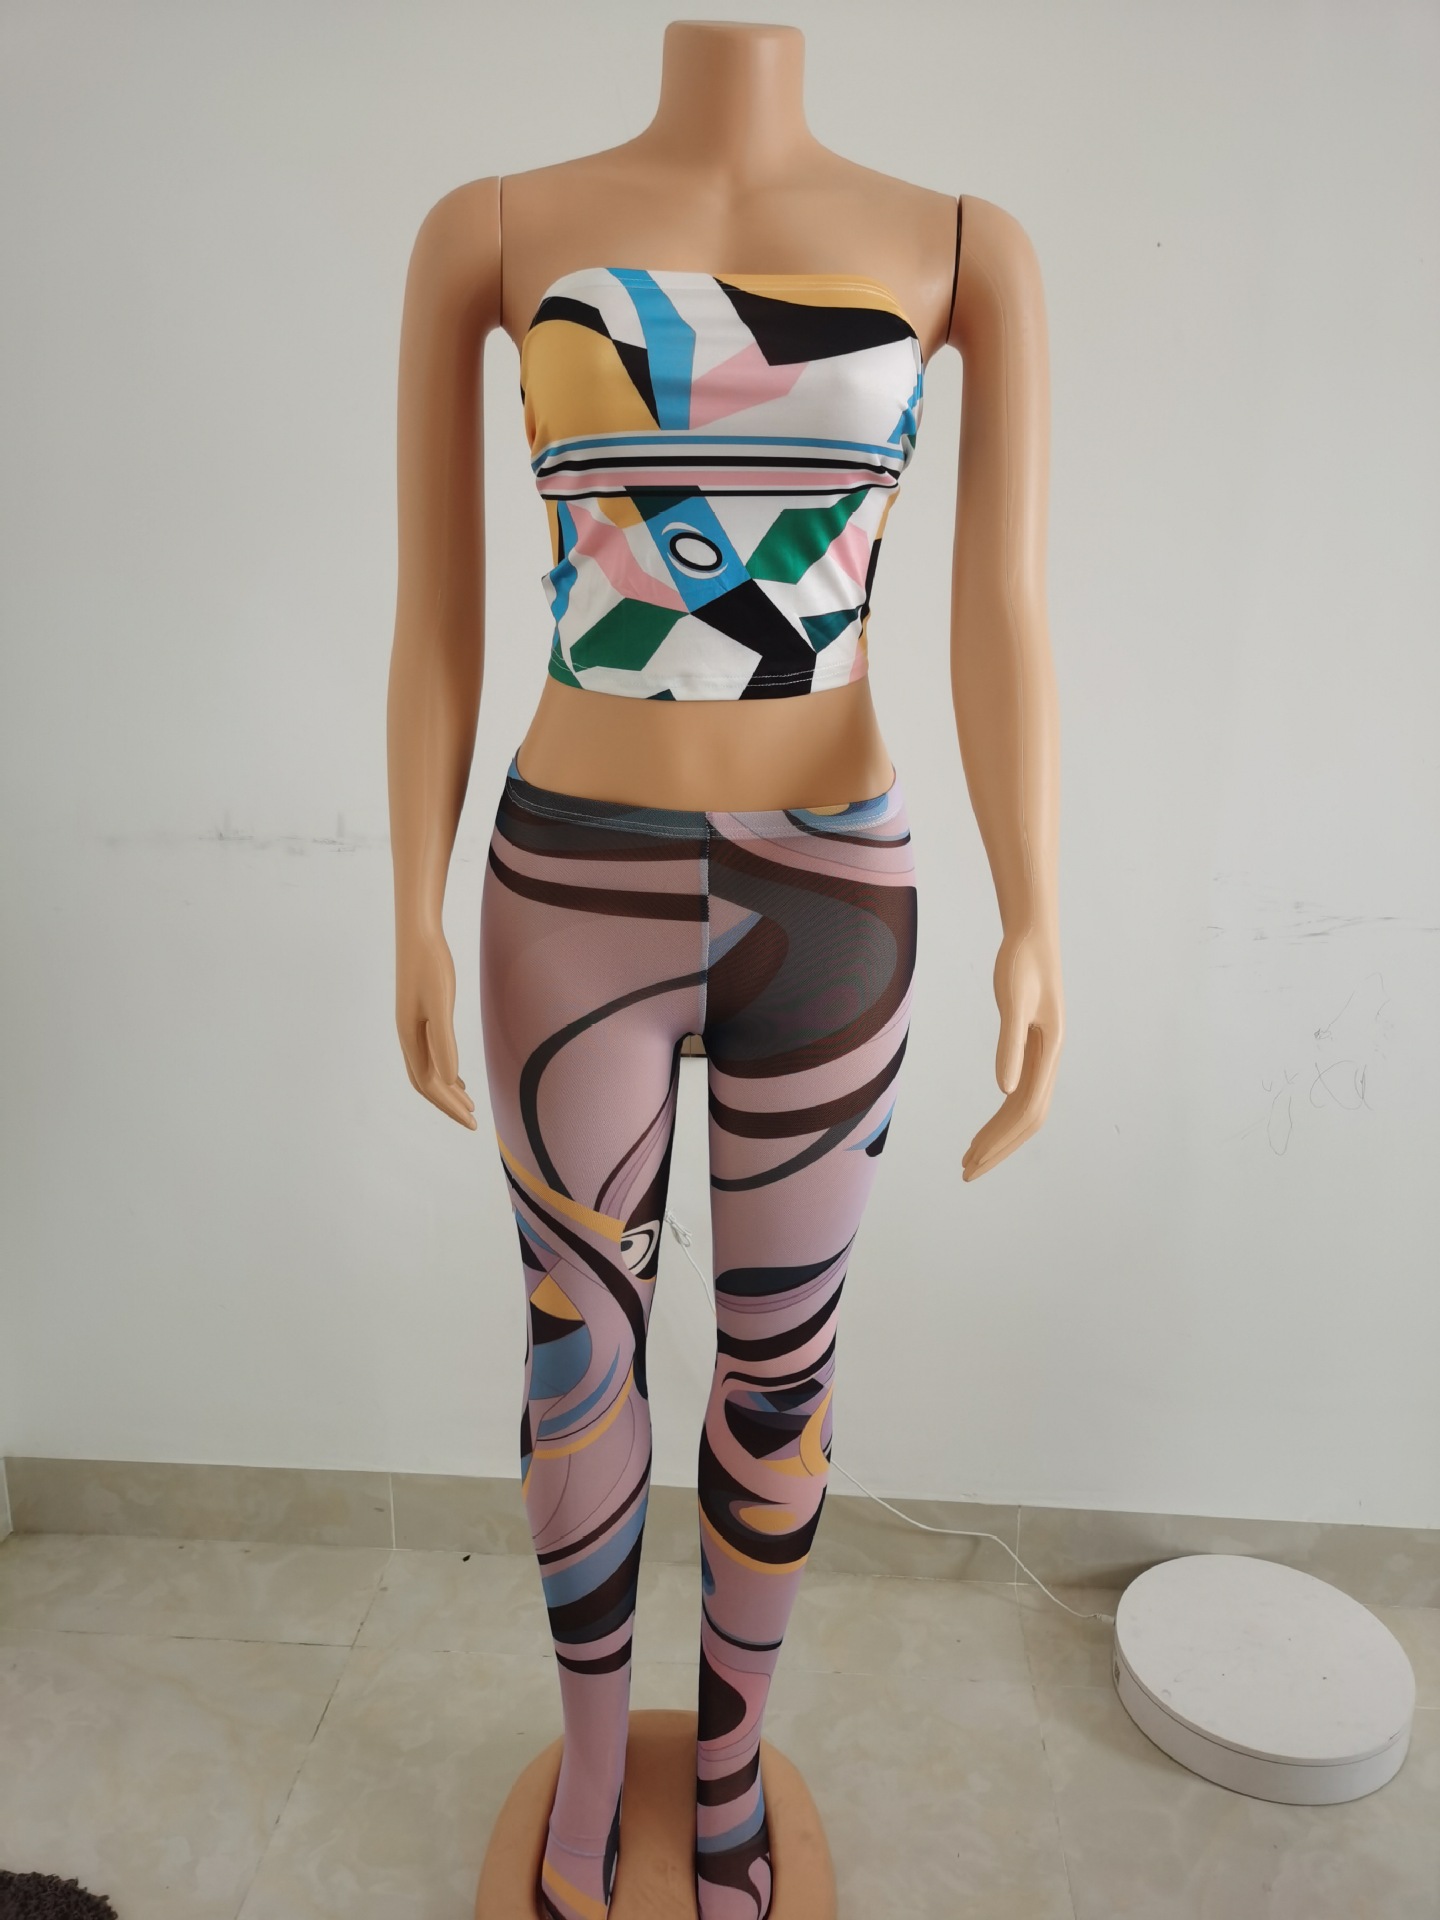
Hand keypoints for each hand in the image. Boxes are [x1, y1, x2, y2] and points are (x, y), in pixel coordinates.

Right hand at [395, 925, 476, 1129]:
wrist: (418, 933)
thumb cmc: (431, 966)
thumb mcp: (440, 1004)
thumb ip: (443, 1042)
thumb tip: (450, 1080)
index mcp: (410, 1038)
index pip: (430, 1084)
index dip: (449, 1106)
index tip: (471, 1121)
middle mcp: (407, 1036)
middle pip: (427, 1082)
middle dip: (448, 1104)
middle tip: (473, 1121)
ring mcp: (411, 1026)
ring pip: (427, 1069)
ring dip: (447, 1089)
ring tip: (467, 1104)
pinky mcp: (419, 1015)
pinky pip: (429, 1053)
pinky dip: (444, 1069)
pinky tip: (457, 1075)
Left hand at [962, 923, 1062, 1180]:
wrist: (1031, 937)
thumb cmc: (1021, 963)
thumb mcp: (1013, 1002)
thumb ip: (1010, 1045)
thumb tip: (1004, 1090)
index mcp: (1050, 1053)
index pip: (1026, 1111)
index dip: (1000, 1140)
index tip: (973, 1159)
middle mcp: (1051, 1060)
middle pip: (1028, 1120)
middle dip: (998, 1148)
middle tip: (965, 1171)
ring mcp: (1044, 1057)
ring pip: (1025, 1109)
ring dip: (999, 1136)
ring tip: (970, 1156)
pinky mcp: (1033, 1049)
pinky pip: (1021, 1093)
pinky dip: (1002, 1115)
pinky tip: (986, 1127)